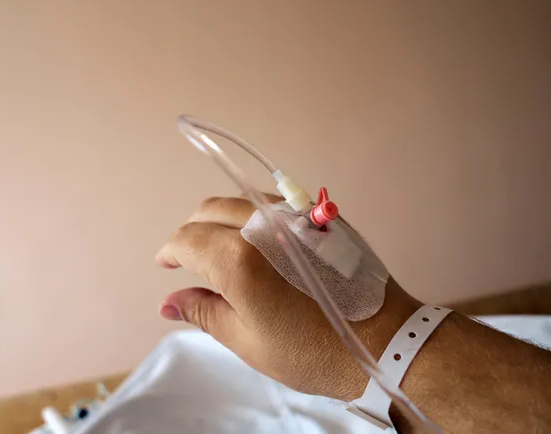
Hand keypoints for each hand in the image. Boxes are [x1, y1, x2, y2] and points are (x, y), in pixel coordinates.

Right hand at [155, 195, 419, 400]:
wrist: (383, 340)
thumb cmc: (313, 351)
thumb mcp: (249, 342)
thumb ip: (205, 312)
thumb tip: (169, 301)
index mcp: (239, 259)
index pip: (187, 240)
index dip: (170, 251)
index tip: (166, 264)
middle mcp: (263, 226)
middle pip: (209, 209)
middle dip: (190, 231)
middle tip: (188, 258)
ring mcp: (293, 216)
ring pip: (239, 200)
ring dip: (218, 218)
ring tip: (218, 248)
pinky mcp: (316, 217)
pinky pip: (270, 204)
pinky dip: (249, 216)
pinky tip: (253, 240)